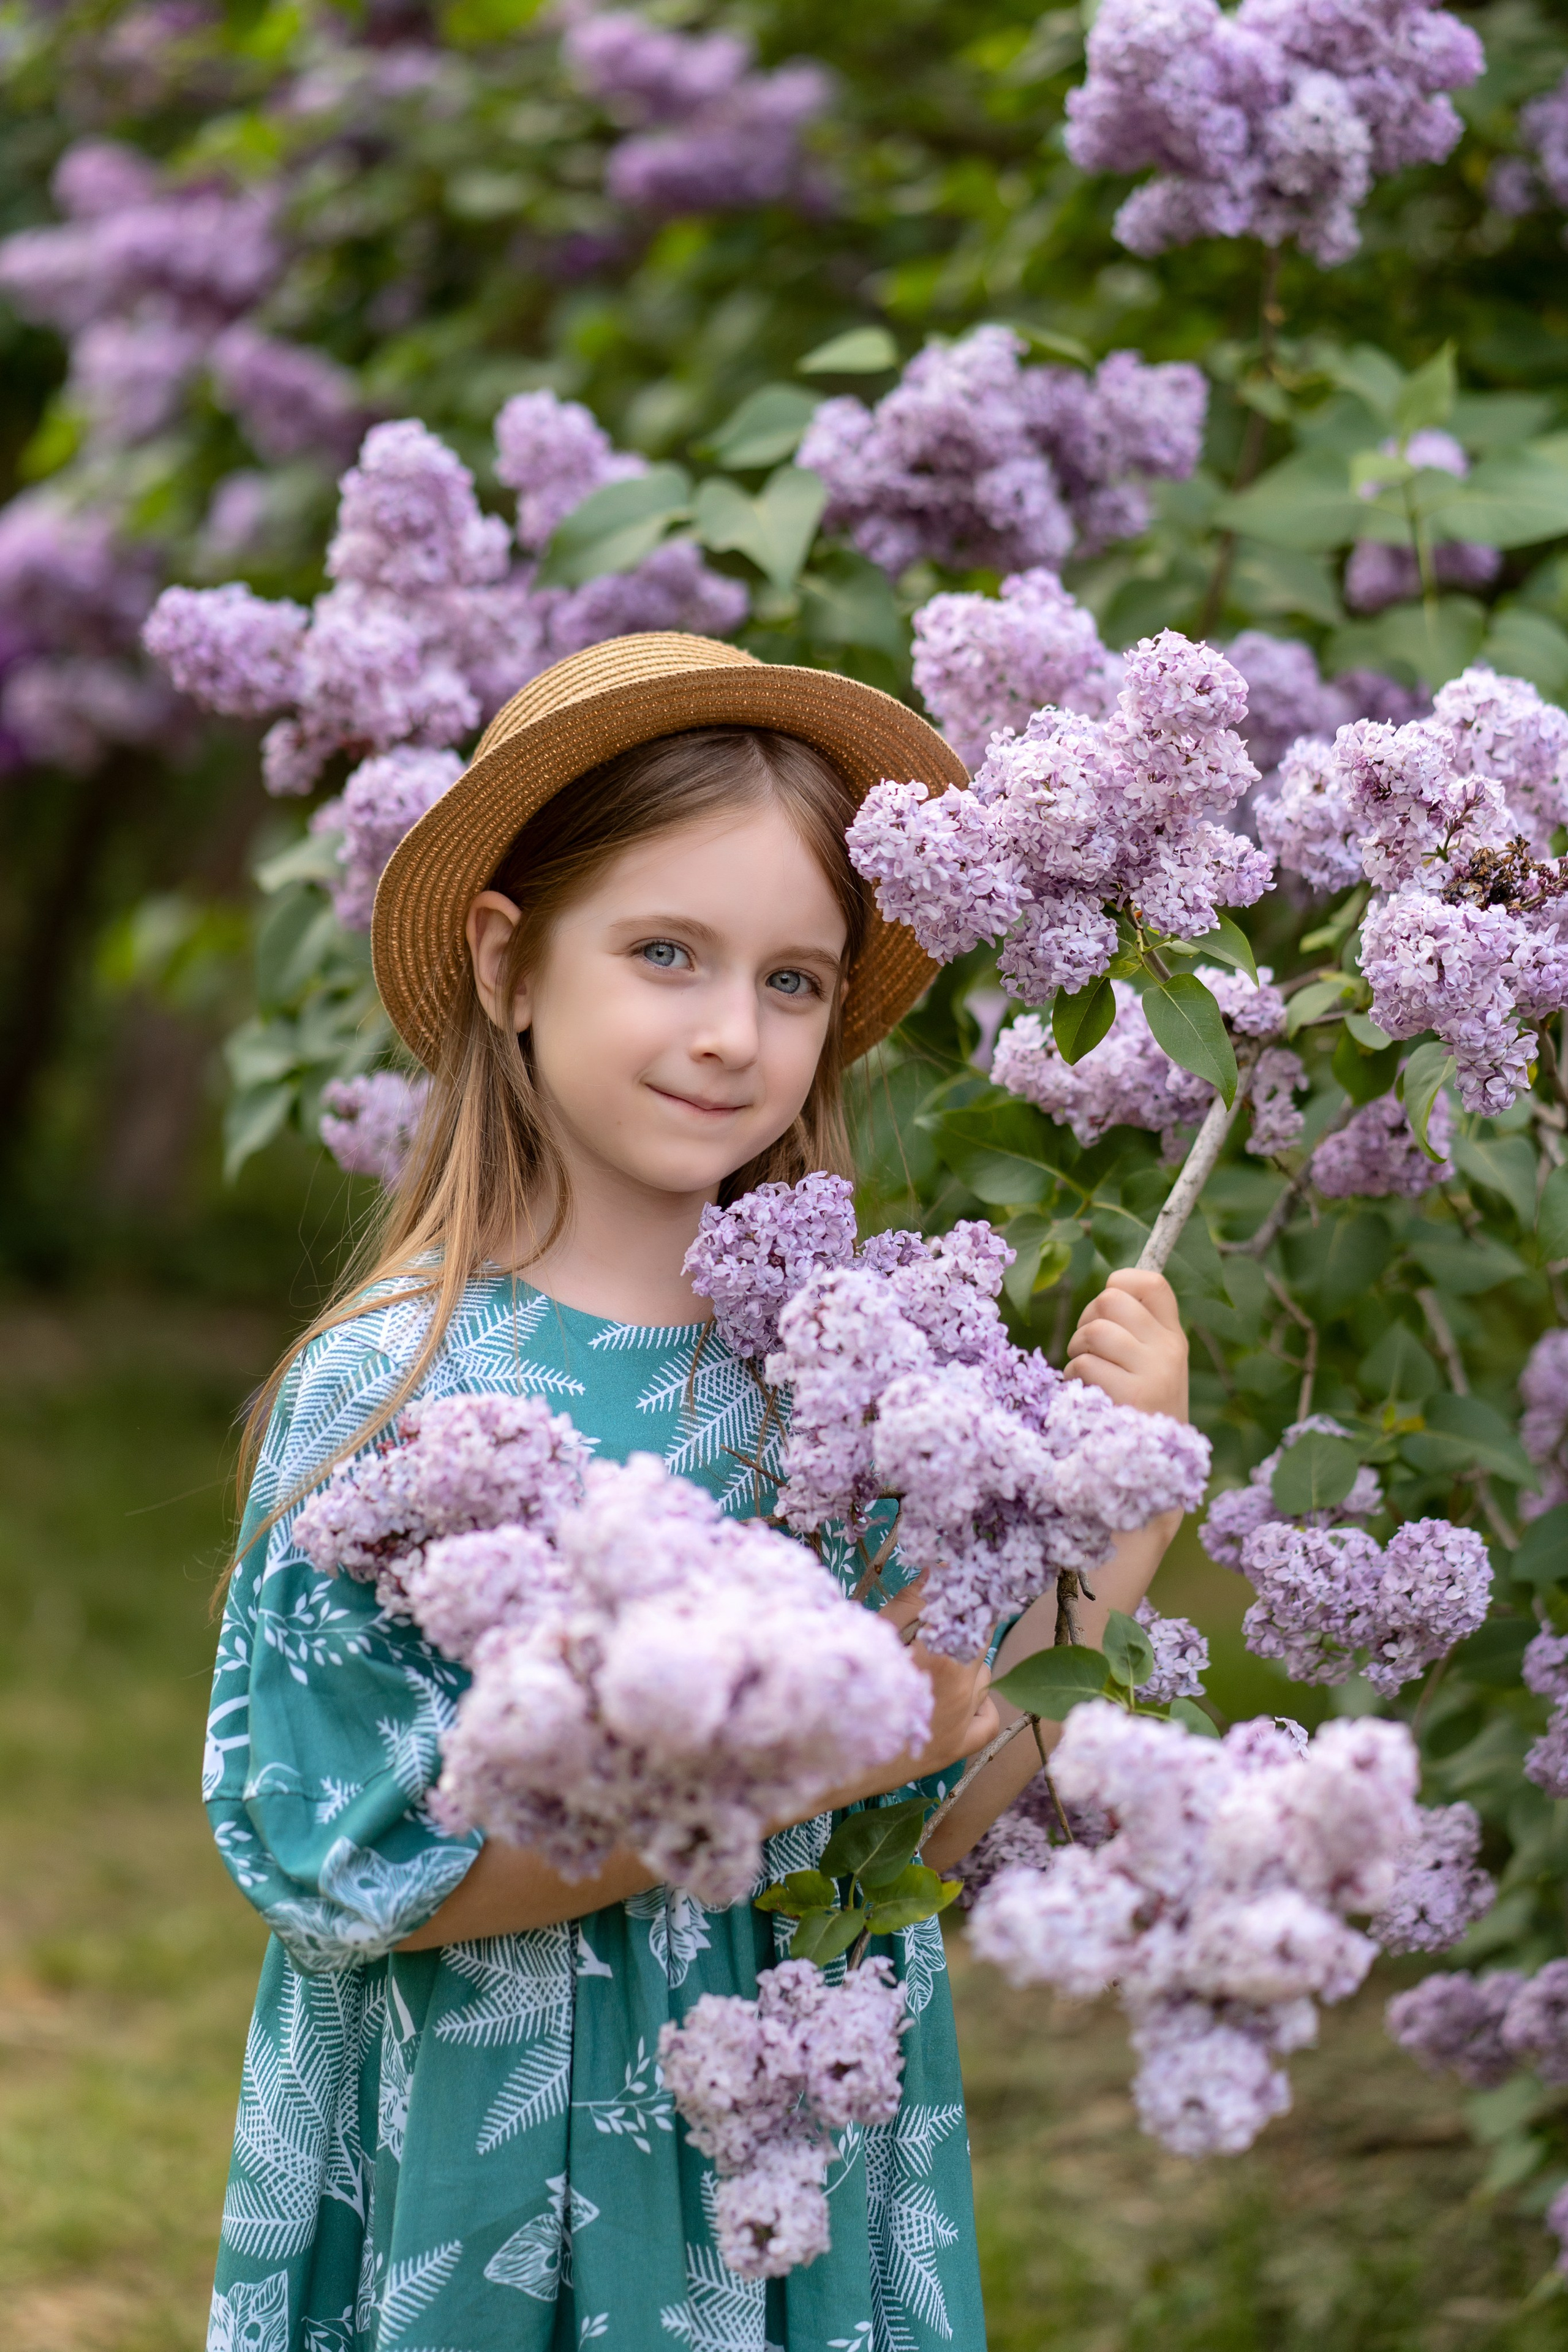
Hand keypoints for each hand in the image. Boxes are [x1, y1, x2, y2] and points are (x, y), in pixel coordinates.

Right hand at [793, 1576, 999, 1820]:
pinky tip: (961, 1696)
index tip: (944, 1588)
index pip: (971, 1611)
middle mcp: (963, 1686)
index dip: (959, 1596)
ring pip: (983, 1676)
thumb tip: (937, 1570)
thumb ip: (911, 1600)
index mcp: (943, 1653)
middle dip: (958, 1628)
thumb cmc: (846, 1685)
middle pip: (978, 1642)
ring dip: (966, 1663)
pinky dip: (980, 1704)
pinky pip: (989, 1718)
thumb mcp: (875, 1633)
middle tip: (931, 1626)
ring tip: (932, 1661)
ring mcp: (964, 1720)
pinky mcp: (959, 1747)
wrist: (832, 1753)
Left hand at [1066, 1267, 1187, 1419]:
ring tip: (1086, 1373)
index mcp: (1173, 1337)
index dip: (1121, 1282)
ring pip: (1095, 1331)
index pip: (1153, 1283)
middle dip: (1087, 1319)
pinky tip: (1089, 1395)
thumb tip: (1105, 1297)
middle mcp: (1169, 1349)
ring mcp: (1154, 1372)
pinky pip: (1084, 1365)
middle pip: (1112, 1299)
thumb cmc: (1140, 1412)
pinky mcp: (1133, 1395)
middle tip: (1088, 1347)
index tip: (1107, 1307)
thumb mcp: (1151, 1368)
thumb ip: (1134, 1333)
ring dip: (1077, 1351)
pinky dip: (1075, 1378)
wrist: (1156, 1469)